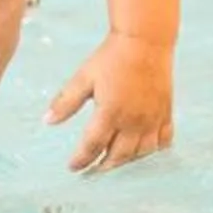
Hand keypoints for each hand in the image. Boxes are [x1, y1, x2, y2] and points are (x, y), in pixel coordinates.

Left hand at [47, 33, 174, 172]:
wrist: (145, 41)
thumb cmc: (111, 57)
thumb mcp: (84, 77)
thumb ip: (66, 101)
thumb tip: (47, 121)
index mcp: (110, 112)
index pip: (93, 146)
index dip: (81, 160)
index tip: (72, 167)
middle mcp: (133, 120)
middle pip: (118, 156)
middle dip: (104, 166)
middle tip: (93, 171)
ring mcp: (152, 118)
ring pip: (142, 153)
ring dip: (127, 161)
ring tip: (114, 162)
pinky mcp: (165, 113)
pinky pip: (163, 141)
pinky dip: (153, 149)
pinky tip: (143, 149)